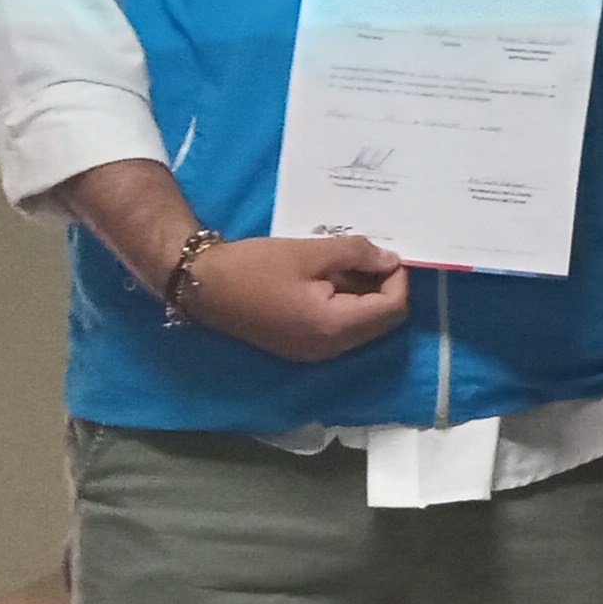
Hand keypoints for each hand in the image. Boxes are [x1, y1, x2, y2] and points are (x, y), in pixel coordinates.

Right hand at [175, 233, 411, 362]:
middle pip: (381, 321)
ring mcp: (315, 352)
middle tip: (367, 253)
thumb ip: (356, 254)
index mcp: (334, 327)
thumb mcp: (310, 251)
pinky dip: (345, 302)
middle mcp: (330, 349)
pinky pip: (339, 327)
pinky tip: (328, 275)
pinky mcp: (302, 346)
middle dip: (383, 286)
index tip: (385, 251)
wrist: (204, 286)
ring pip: (361, 325)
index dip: (398, 278)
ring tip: (344, 260)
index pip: (392, 309)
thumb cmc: (255, 267)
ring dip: (363, 293)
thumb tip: (391, 260)